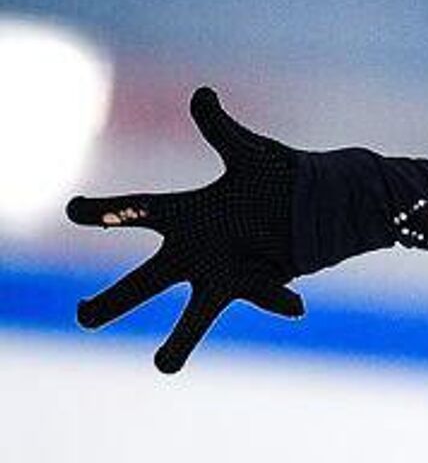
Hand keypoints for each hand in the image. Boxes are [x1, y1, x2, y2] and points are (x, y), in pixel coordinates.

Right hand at [66, 86, 306, 372]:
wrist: (319, 206)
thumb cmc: (278, 178)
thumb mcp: (251, 154)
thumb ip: (222, 130)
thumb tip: (202, 94)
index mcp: (187, 216)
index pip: (137, 212)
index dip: (106, 211)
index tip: (74, 209)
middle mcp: (197, 253)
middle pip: (147, 282)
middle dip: (115, 301)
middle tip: (84, 319)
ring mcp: (226, 275)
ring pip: (196, 315)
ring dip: (181, 340)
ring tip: (164, 367)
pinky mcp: (259, 286)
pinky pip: (268, 296)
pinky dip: (282, 301)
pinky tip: (299, 305)